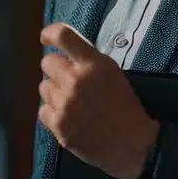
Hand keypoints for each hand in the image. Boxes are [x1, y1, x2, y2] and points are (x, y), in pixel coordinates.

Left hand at [38, 23, 160, 178]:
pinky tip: (70, 119)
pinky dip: (53, 114)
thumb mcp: (112, 74)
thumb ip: (88, 62)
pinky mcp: (58, 125)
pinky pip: (43, 110)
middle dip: (57, 70)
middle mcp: (76, 80)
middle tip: (70, 82)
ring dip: (55, 93)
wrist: (134, 145)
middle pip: (47, 62)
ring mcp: (65, 103)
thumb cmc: (126, 107)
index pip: (63, 36)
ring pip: (44, 87)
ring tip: (73, 104)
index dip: (50, 33)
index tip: (45, 38)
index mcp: (93, 64)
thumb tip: (64, 54)